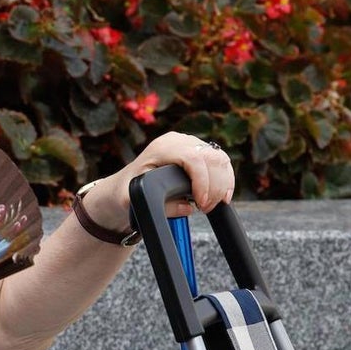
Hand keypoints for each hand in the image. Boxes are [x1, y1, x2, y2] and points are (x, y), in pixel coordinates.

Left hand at [84, 131, 234, 230]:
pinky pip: (221, 162)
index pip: (192, 158)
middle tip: (206, 208)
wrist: (124, 186)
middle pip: (211, 157)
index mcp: (161, 148)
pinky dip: (225, 180)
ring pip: (219, 159)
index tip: (201, 202)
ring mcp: (189, 144)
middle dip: (214, 186)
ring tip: (212, 204)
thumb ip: (158, 205)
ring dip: (222, 184)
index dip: (202, 181)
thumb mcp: (132, 201)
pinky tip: (222, 196)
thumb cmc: (125, 191)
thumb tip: (187, 207)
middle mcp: (177, 142)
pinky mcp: (198, 152)